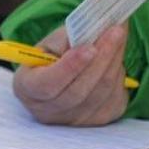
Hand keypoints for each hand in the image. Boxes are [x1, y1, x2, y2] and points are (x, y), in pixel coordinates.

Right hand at [12, 25, 129, 126]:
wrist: (60, 79)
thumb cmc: (50, 58)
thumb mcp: (48, 44)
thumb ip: (66, 39)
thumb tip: (92, 28)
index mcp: (29, 89)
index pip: (48, 84)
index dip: (70, 67)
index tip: (89, 47)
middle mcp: (50, 111)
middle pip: (80, 90)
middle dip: (101, 58)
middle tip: (115, 31)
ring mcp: (76, 120)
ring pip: (101, 92)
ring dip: (114, 61)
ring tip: (119, 35)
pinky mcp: (100, 121)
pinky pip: (115, 98)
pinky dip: (119, 73)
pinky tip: (117, 55)